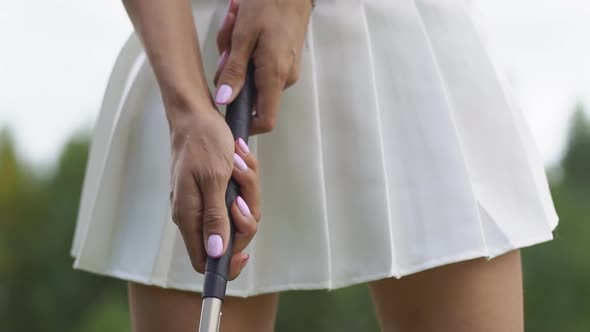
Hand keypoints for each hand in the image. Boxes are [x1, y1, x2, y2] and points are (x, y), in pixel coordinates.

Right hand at [169, 106, 260, 279]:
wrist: (196, 114)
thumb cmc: (203, 141)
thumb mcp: (214, 179)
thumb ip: (215, 217)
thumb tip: (215, 253)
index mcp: (189, 216)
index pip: (204, 261)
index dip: (226, 264)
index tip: (245, 253)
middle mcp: (196, 214)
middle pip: (230, 239)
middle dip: (246, 215)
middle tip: (243, 189)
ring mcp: (206, 202)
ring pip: (239, 215)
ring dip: (248, 190)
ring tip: (240, 164)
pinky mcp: (215, 190)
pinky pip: (239, 197)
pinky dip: (246, 181)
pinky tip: (240, 160)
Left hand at [214, 0, 312, 133]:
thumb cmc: (270, 5)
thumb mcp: (243, 36)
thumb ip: (234, 71)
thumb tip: (225, 100)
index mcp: (275, 77)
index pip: (265, 120)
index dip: (246, 125)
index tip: (226, 113)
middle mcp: (284, 79)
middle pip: (251, 94)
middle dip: (231, 73)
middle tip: (226, 45)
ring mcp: (286, 70)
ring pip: (252, 77)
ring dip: (236, 56)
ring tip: (234, 25)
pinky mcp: (284, 60)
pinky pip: (259, 65)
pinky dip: (247, 50)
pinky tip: (242, 26)